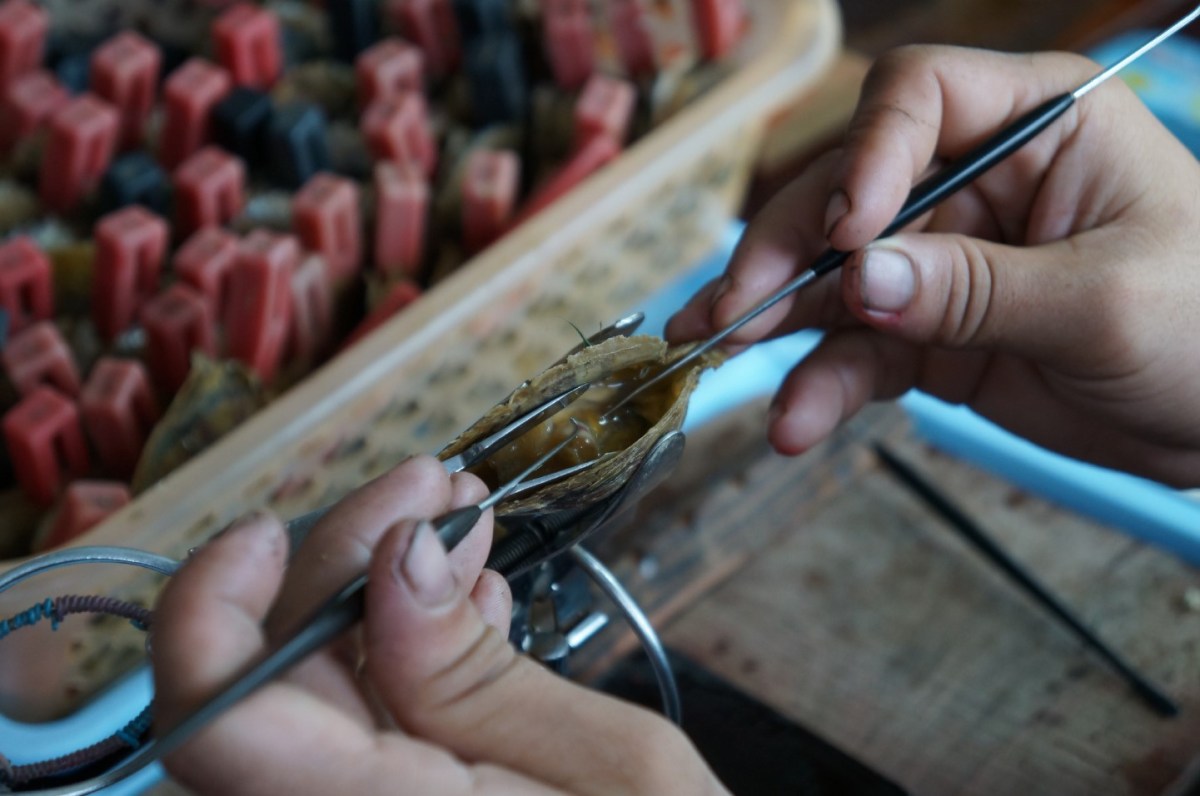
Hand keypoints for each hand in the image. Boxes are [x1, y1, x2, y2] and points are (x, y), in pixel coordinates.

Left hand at [152, 455, 723, 794]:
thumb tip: (398, 556)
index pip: (218, 724)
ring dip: (383, 589)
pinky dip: (408, 651)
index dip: (210, 608)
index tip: (272, 527)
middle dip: (344, 557)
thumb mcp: (614, 768)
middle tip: (436, 489)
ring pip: (316, 692)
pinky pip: (362, 727)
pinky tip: (470, 603)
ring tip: (468, 525)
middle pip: (271, 680)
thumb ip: (480, 675)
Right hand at [668, 46, 1199, 486]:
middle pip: (849, 192)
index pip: (920, 98)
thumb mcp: (1104, 302)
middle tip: (735, 308)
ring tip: (713, 355)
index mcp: (1036, 126)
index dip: (869, 155)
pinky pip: (857, 350)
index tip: (848, 233)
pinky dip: (819, 383)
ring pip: (833, 278)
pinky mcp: (928, 332)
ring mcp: (944, 261)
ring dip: (774, 320)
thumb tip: (861, 279)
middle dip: (786, 251)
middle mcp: (973, 181)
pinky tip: (793, 420)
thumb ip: (977, 290)